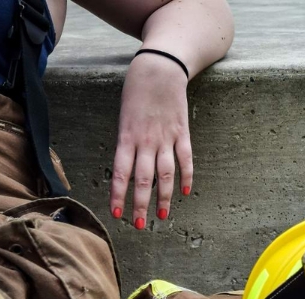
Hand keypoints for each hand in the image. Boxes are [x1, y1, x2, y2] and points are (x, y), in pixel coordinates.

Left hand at [110, 52, 192, 227]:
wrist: (160, 67)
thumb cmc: (136, 93)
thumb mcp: (123, 119)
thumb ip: (126, 146)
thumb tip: (127, 173)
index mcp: (127, 138)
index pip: (121, 173)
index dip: (118, 195)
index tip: (117, 214)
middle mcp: (146, 141)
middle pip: (144, 180)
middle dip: (141, 205)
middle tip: (140, 225)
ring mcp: (166, 138)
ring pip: (166, 174)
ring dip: (164, 197)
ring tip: (162, 216)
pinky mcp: (182, 132)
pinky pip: (186, 159)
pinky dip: (187, 176)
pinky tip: (186, 193)